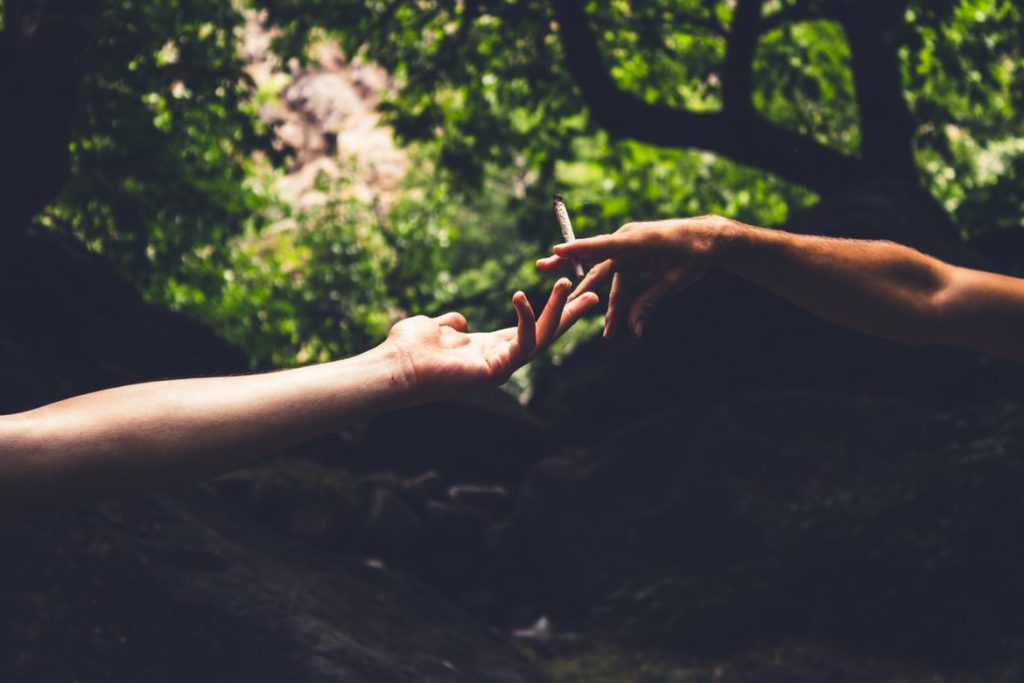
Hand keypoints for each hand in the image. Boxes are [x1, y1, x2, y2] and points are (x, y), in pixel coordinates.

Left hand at [383, 278, 598, 399]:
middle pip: (545, 335)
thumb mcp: (433, 327)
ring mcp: (501, 368)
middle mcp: (500, 360)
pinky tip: (521, 296)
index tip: (570, 293)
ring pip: (541, 338)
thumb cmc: (406, 350)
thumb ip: (450, 324)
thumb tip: (458, 320)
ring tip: (567, 282)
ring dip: (558, 311)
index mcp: (489, 349)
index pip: (529, 329)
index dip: (550, 312)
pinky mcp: (496, 371)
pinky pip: (523, 342)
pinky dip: (526, 318)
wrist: (394, 368)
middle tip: (595, 294)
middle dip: (569, 315)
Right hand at [536, 216, 733, 337]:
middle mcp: (627, 241)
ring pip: (605, 277)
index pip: (603, 246)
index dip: (579, 250)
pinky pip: (618, 280)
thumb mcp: (674, 281)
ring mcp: (628, 249)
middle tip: (540, 266)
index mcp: (638, 241)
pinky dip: (615, 300)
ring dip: (597, 300)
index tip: (556, 251)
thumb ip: (649, 302)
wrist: (708, 239)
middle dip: (567, 266)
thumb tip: (633, 330)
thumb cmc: (694, 255)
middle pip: (593, 258)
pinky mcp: (632, 257)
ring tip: (571, 314)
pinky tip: (614, 323)